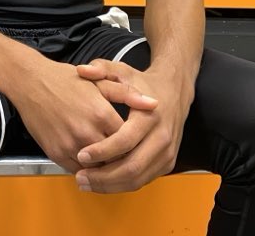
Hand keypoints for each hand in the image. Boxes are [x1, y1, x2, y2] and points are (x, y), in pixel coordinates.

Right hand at [7, 58, 157, 172]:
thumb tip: (154, 104)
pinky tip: (89, 161)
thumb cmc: (64, 80)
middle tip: (126, 157)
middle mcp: (87, 132)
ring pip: (98, 169)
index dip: (134, 144)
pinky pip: (78, 170)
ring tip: (109, 161)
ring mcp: (70, 144)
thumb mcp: (98, 81)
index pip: (129, 142)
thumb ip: (127, 94)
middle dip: (122, 159)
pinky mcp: (56, 153)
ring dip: (105, 168)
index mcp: (101, 114)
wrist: (30, 82)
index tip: (136, 143)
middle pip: (116, 159)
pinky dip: (86, 169)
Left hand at [74, 59, 192, 192]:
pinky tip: (103, 183)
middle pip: (132, 166)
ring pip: (138, 179)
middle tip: (80, 177)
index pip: (124, 141)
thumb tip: (82, 70)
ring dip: (110, 185)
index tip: (81, 154)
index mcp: (149, 116)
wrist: (174, 91)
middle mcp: (161, 137)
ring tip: (86, 183)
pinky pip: (144, 180)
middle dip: (103, 176)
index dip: (102, 151)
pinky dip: (122, 185)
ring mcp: (167, 153)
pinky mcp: (167, 163)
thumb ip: (100, 68)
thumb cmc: (143, 83)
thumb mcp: (122, 70)